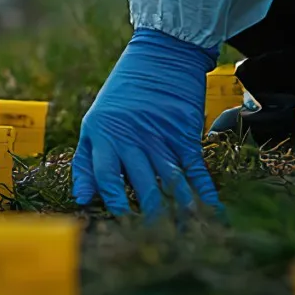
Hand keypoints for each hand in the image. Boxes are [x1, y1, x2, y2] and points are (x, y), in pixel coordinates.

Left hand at [73, 28, 226, 217]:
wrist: (162, 55)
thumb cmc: (122, 94)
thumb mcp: (94, 121)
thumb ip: (86, 161)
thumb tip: (80, 199)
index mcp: (106, 135)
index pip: (105, 174)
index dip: (111, 199)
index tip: (118, 221)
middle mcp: (134, 139)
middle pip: (141, 183)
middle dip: (149, 214)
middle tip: (155, 239)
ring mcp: (162, 137)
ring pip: (170, 180)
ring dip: (180, 209)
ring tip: (186, 235)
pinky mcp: (186, 134)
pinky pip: (195, 168)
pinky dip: (205, 192)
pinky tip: (213, 213)